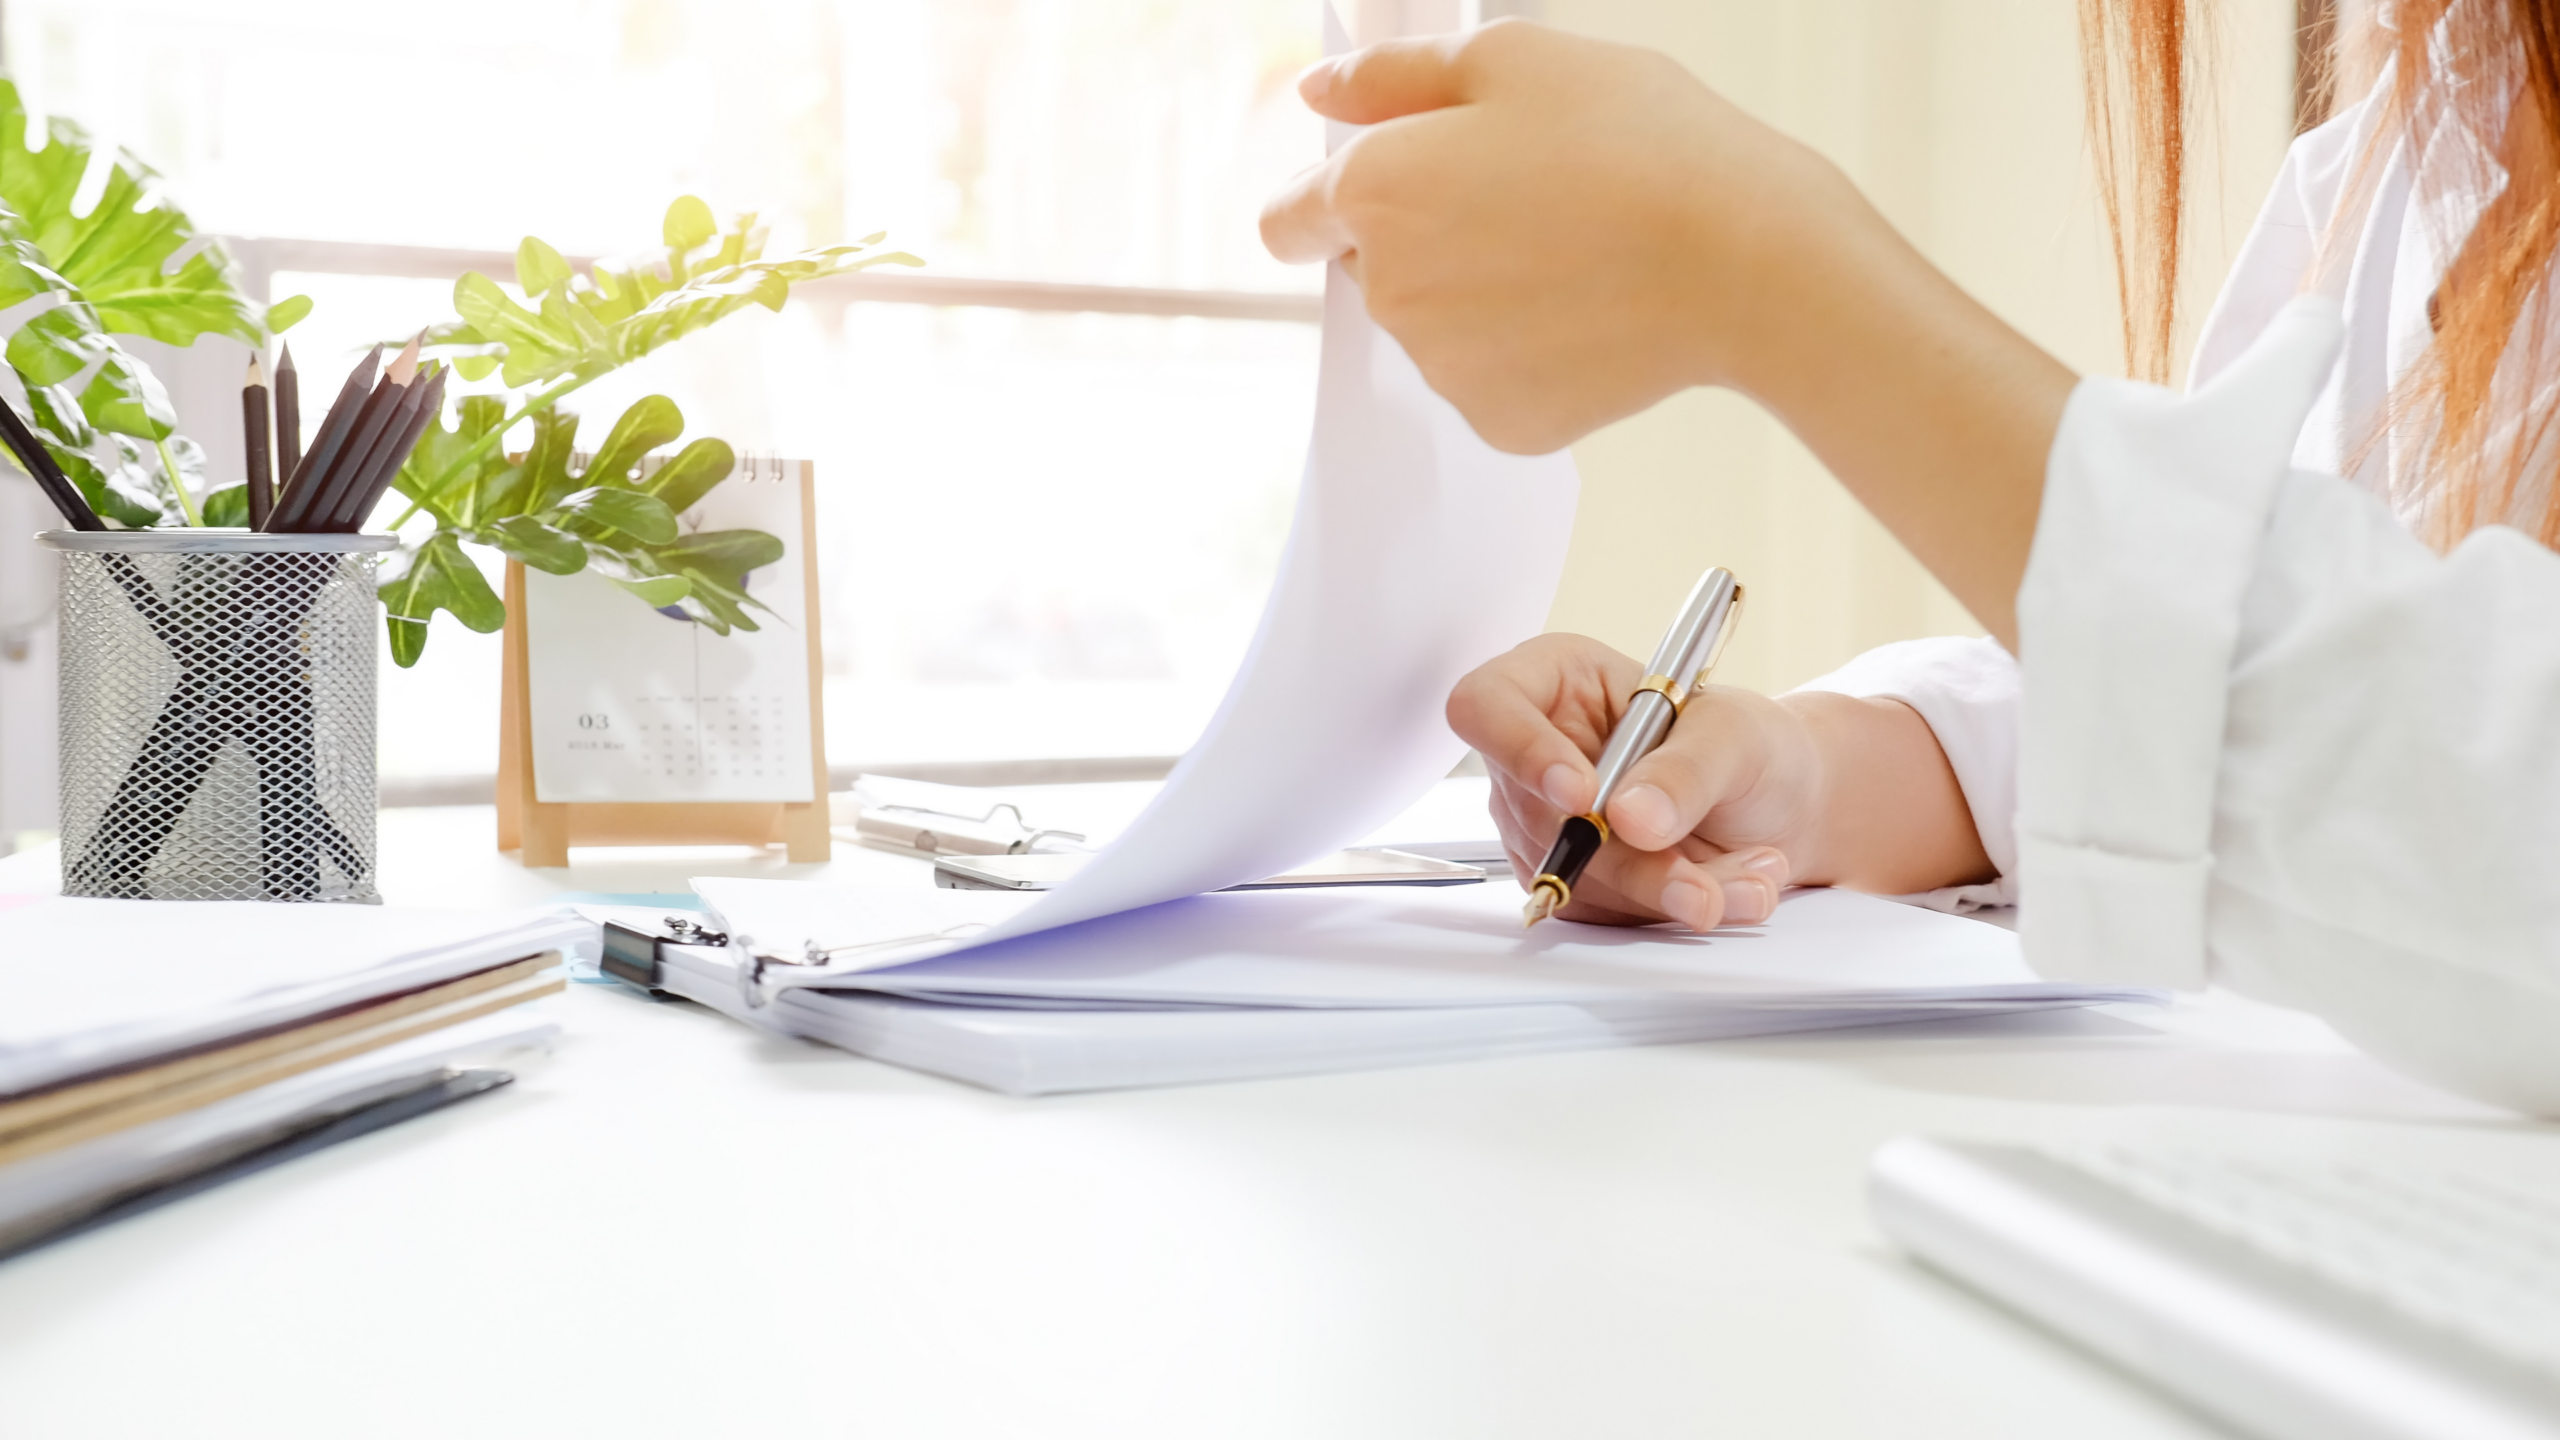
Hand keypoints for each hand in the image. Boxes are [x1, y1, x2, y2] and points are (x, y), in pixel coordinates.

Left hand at [1261, 21, 1828, 455]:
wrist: (1745, 261)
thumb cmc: (1643, 147)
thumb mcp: (1515, 59)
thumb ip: (1395, 76)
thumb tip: (1321, 93)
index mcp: (1376, 192)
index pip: (1288, 219)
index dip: (1334, 196)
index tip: (1393, 185)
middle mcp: (1391, 291)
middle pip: (1375, 268)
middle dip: (1427, 234)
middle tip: (1528, 197)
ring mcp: (1443, 367)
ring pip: (1437, 326)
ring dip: (1480, 293)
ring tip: (1573, 249)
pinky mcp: (1499, 420)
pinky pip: (1492, 380)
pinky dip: (1528, 351)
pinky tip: (1589, 308)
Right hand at [1448, 633, 1997, 929]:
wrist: (1781, 807)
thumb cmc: (1749, 744)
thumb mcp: (1733, 735)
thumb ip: (1685, 770)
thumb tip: (1628, 816)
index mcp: (1555, 682)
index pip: (1486, 706)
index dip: (1519, 751)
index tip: (1582, 795)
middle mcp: (1538, 755)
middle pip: (1535, 816)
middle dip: (1628, 860)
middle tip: (1699, 882)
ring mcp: (1549, 825)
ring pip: (1574, 878)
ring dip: (1666, 890)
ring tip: (1750, 874)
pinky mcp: (1575, 883)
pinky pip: (1605, 913)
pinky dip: (1673, 911)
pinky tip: (1730, 885)